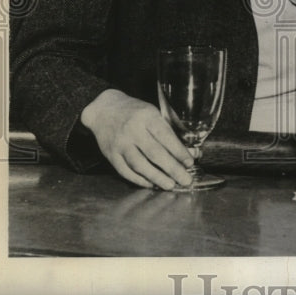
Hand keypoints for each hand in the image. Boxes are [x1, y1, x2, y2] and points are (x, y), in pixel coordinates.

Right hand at [79, 89, 193, 189]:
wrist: (104, 109)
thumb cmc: (135, 112)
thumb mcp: (153, 113)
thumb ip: (170, 132)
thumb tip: (191, 153)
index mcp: (147, 116)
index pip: (165, 136)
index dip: (179, 151)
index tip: (190, 163)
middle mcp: (133, 130)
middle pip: (154, 153)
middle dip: (172, 168)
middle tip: (185, 180)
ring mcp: (120, 144)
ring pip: (140, 165)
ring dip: (157, 177)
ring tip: (170, 185)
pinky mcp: (111, 155)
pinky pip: (126, 171)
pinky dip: (140, 180)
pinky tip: (151, 184)